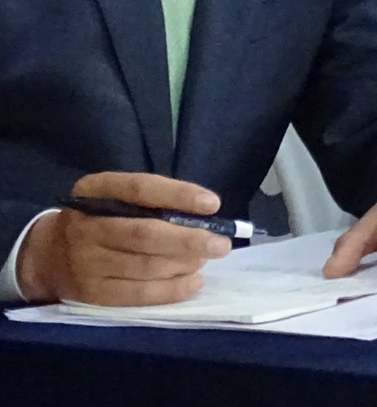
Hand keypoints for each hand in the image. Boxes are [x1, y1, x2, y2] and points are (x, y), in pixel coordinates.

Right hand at [14, 173, 230, 305]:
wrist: (47, 255)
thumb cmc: (99, 219)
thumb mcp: (114, 196)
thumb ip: (153, 200)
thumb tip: (205, 213)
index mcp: (94, 191)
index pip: (139, 188)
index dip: (178, 195)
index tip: (213, 204)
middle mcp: (85, 226)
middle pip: (144, 234)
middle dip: (189, 239)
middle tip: (221, 244)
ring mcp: (86, 262)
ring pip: (144, 266)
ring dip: (183, 264)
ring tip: (206, 259)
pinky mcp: (91, 293)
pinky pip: (137, 294)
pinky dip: (171, 290)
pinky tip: (194, 282)